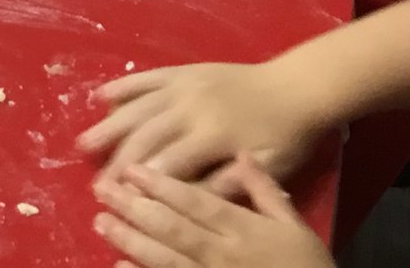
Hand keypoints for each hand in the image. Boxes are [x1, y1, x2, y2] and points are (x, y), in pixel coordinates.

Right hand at [76, 62, 326, 186]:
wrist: (295, 87)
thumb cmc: (283, 136)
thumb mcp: (267, 168)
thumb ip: (227, 183)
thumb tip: (186, 200)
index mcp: (214, 136)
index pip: (169, 166)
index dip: (143, 187)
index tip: (120, 204)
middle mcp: (191, 108)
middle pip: (146, 138)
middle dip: (119, 164)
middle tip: (96, 186)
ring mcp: (184, 85)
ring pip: (138, 107)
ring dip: (109, 127)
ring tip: (82, 145)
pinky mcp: (182, 70)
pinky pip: (146, 78)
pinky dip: (122, 86)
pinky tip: (100, 97)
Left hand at [94, 158, 333, 267]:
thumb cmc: (308, 266)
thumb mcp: (294, 226)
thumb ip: (264, 191)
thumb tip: (241, 153)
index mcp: (243, 229)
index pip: (196, 201)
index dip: (162, 185)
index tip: (132, 168)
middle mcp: (223, 253)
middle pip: (172, 227)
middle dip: (135, 207)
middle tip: (102, 187)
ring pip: (165, 258)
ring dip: (130, 239)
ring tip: (101, 220)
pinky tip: (119, 265)